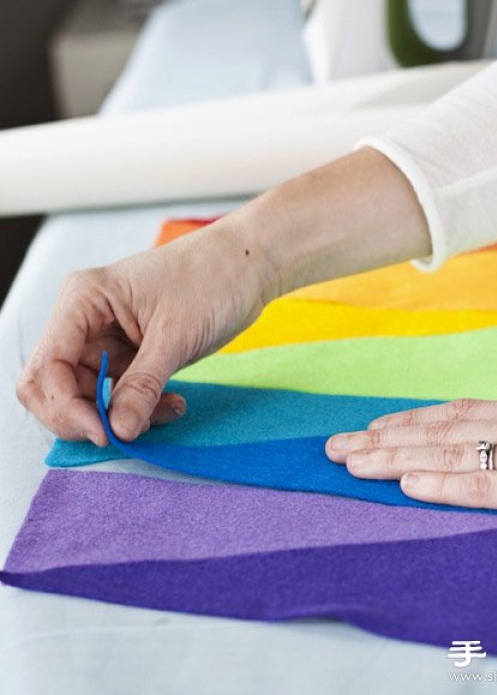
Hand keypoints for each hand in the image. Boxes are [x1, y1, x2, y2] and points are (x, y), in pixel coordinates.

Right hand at [17, 216, 271, 445]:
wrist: (247, 265)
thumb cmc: (211, 279)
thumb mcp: (175, 336)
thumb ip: (143, 386)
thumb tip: (118, 430)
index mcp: (84, 299)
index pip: (47, 367)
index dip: (65, 408)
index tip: (105, 433)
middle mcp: (85, 319)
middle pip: (57, 387)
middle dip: (89, 416)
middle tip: (129, 432)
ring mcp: (105, 337)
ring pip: (89, 396)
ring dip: (122, 415)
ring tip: (167, 410)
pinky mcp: (128, 353)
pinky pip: (118, 394)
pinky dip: (141, 407)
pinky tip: (173, 405)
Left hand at [326, 392, 496, 531]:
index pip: (462, 413)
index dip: (411, 421)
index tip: (370, 428)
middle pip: (447, 428)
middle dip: (387, 437)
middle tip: (336, 445)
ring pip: (458, 451)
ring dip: (398, 456)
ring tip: (352, 461)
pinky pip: (493, 485)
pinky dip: (446, 483)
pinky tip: (408, 483)